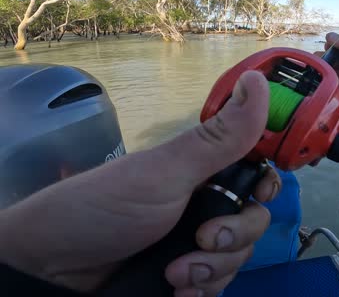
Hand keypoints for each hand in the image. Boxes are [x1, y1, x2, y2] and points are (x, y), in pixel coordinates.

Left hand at [0, 71, 280, 296]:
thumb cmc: (105, 208)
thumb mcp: (167, 172)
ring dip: (212, 269)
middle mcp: (203, 204)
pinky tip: (176, 291)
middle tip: (201, 240)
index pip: (255, 171)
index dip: (265, 183)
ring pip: (238, 256)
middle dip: (233, 236)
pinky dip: (202, 291)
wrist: (53, 269)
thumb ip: (220, 137)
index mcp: (202, 170)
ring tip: (175, 273)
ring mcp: (195, 243)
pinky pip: (217, 285)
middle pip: (253, 220)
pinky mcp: (186, 275)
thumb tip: (260, 82)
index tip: (259, 194)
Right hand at [317, 33, 338, 121]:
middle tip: (320, 58)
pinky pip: (332, 89)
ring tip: (318, 68)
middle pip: (336, 59)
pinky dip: (325, 84)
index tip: (327, 45)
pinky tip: (320, 79)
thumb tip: (330, 36)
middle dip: (326, 56)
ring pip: (332, 73)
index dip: (335, 44)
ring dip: (323, 69)